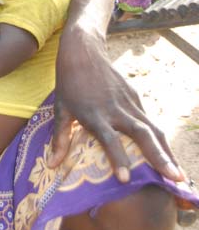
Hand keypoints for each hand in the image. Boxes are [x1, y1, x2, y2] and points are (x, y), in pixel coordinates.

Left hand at [50, 29, 182, 183]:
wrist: (84, 50)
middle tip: (175, 179)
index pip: (109, 139)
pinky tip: (167, 156)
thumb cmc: (69, 83)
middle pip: (142, 134)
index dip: (117, 158)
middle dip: (159, 158)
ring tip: (179, 175)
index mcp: (94, 114)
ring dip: (167, 151)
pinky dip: (160, 140)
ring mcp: (128, 102)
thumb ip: (60, 138)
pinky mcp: (135, 96)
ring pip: (153, 129)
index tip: (126, 179)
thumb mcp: (61, 109)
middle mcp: (115, 109)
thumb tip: (51, 165)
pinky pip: (150, 121)